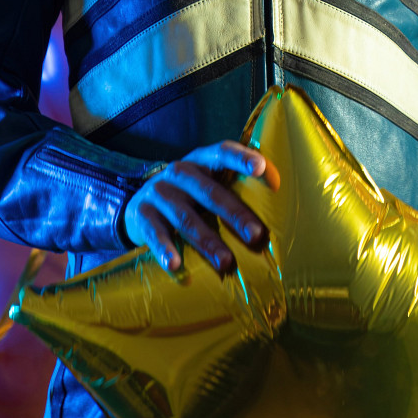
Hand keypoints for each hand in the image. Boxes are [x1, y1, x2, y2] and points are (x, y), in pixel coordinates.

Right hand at [123, 141, 280, 274]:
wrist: (138, 206)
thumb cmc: (189, 195)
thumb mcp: (207, 183)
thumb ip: (234, 187)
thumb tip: (279, 204)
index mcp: (201, 160)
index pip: (223, 152)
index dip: (242, 158)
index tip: (261, 169)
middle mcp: (179, 172)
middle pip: (210, 192)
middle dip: (234, 214)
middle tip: (256, 234)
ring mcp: (158, 192)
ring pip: (186, 218)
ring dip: (207, 241)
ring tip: (226, 262)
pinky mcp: (142, 215)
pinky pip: (155, 233)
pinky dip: (165, 250)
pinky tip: (176, 265)